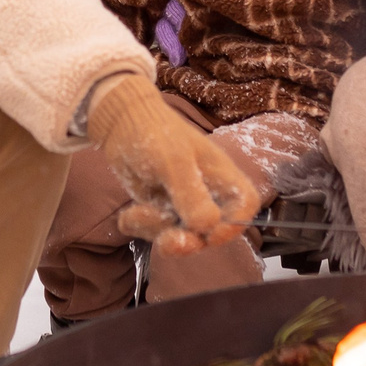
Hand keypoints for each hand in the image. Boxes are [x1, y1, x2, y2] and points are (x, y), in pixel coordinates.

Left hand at [86, 73, 261, 255]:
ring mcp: (181, 203)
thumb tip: (207, 227)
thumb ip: (191, 193)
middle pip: (210, 230)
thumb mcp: (174, 162)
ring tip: (136, 211)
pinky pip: (154, 231)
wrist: (119, 124)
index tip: (209, 234)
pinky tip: (129, 214)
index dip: (234, 224)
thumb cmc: (155, 133)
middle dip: (187, 241)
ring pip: (179, 235)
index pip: (245, 204)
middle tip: (167, 241)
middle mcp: (205, 192)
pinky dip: (139, 226)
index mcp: (221, 175)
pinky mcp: (160, 209)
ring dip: (156, 230)